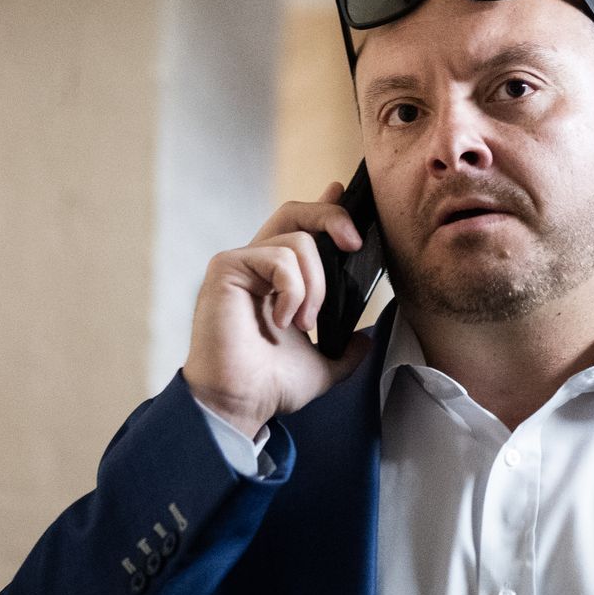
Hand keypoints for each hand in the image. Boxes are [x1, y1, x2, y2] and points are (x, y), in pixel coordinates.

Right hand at [184, 181, 374, 437]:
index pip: (301, 227)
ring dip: (315, 285)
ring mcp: (241, 263)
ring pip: (298, 241)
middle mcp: (258, 264)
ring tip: (304, 323)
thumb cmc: (270, 386)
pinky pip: (278, 259)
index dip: (324, 205)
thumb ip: (346, 350)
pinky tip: (284, 321)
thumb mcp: (323, 366)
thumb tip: (367, 340)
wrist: (242, 404)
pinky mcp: (226, 268)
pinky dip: (294, 291)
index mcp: (278, 278)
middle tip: (354, 245)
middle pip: (298, 213)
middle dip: (333, 218)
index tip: (342, 190)